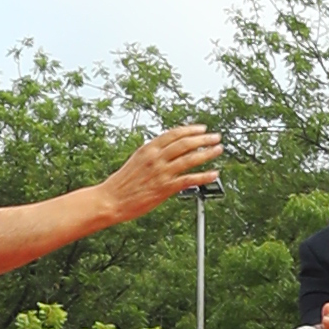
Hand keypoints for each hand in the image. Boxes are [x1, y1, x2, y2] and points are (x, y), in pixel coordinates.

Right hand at [95, 126, 220, 226]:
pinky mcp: (165, 188)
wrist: (110, 200)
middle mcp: (156, 158)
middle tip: (216, 137)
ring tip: (218, 150)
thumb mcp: (136, 160)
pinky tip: (214, 174)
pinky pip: (189, 179)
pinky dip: (204, 176)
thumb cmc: (121, 183)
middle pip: (185, 143)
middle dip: (203, 138)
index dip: (190, 130)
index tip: (202, 129)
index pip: (174, 134)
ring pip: (190, 158)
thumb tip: (167, 149)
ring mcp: (161, 172)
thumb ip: (152, 154)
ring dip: (207, 153)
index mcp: (148, 149)